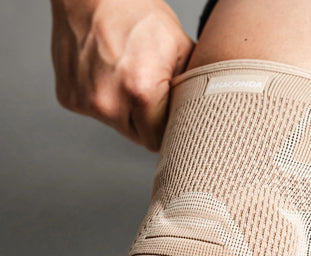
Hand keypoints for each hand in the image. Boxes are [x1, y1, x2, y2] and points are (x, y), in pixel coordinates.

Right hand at [50, 0, 194, 150]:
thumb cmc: (138, 17)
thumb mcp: (180, 48)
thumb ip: (191, 89)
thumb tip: (201, 116)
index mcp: (140, 92)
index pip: (158, 141)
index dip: (166, 129)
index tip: (168, 114)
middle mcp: (108, 102)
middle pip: (138, 137)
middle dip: (147, 122)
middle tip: (148, 90)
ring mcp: (85, 101)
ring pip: (117, 126)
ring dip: (124, 110)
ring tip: (126, 77)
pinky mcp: (68, 98)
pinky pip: (95, 113)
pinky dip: (103, 99)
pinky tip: (106, 75)